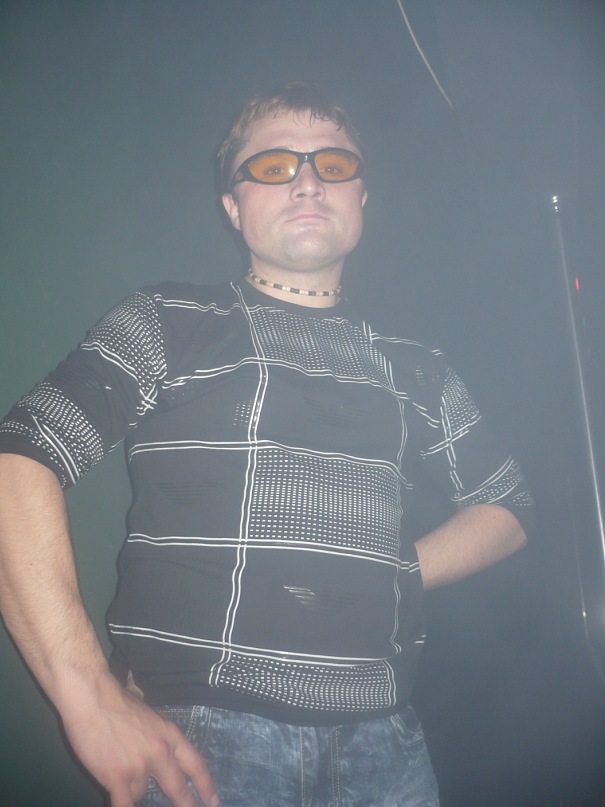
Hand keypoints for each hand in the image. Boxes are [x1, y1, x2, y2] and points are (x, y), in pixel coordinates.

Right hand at [61, 679, 218, 806]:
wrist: (94, 698)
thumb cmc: (117, 701)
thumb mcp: (149, 713)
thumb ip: (155, 732)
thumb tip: (154, 739)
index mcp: (169, 734)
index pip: (195, 764)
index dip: (206, 785)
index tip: (213, 800)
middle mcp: (160, 752)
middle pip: (177, 787)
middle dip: (186, 804)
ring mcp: (139, 766)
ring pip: (140, 793)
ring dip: (131, 787)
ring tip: (116, 765)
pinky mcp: (117, 777)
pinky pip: (124, 804)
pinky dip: (123, 805)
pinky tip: (123, 804)